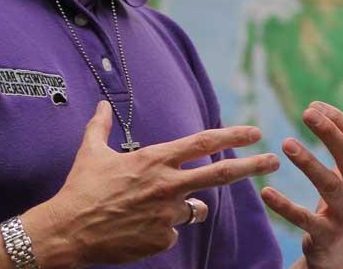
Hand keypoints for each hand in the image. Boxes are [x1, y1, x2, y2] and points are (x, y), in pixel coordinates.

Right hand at [29, 101, 280, 266]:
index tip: (254, 132)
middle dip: (252, 166)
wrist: (68, 230)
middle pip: (220, 175)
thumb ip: (100, 126)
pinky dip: (161, 229)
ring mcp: (168, 213)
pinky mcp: (163, 238)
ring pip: (192, 209)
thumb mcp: (91, 152)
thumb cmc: (80, 188)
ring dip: (184, 207)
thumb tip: (101, 104)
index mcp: (154, 159)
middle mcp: (167, 184)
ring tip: (148, 208)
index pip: (202, 143)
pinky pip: (172, 232)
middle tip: (274, 161)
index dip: (232, 136)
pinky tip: (136, 228)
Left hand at [262, 91, 342, 268]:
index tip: (312, 106)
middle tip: (306, 112)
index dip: (338, 119)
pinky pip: (304, 219)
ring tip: (285, 143)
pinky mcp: (326, 235)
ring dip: (308, 163)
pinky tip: (266, 192)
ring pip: (329, 185)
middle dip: (328, 132)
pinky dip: (285, 206)